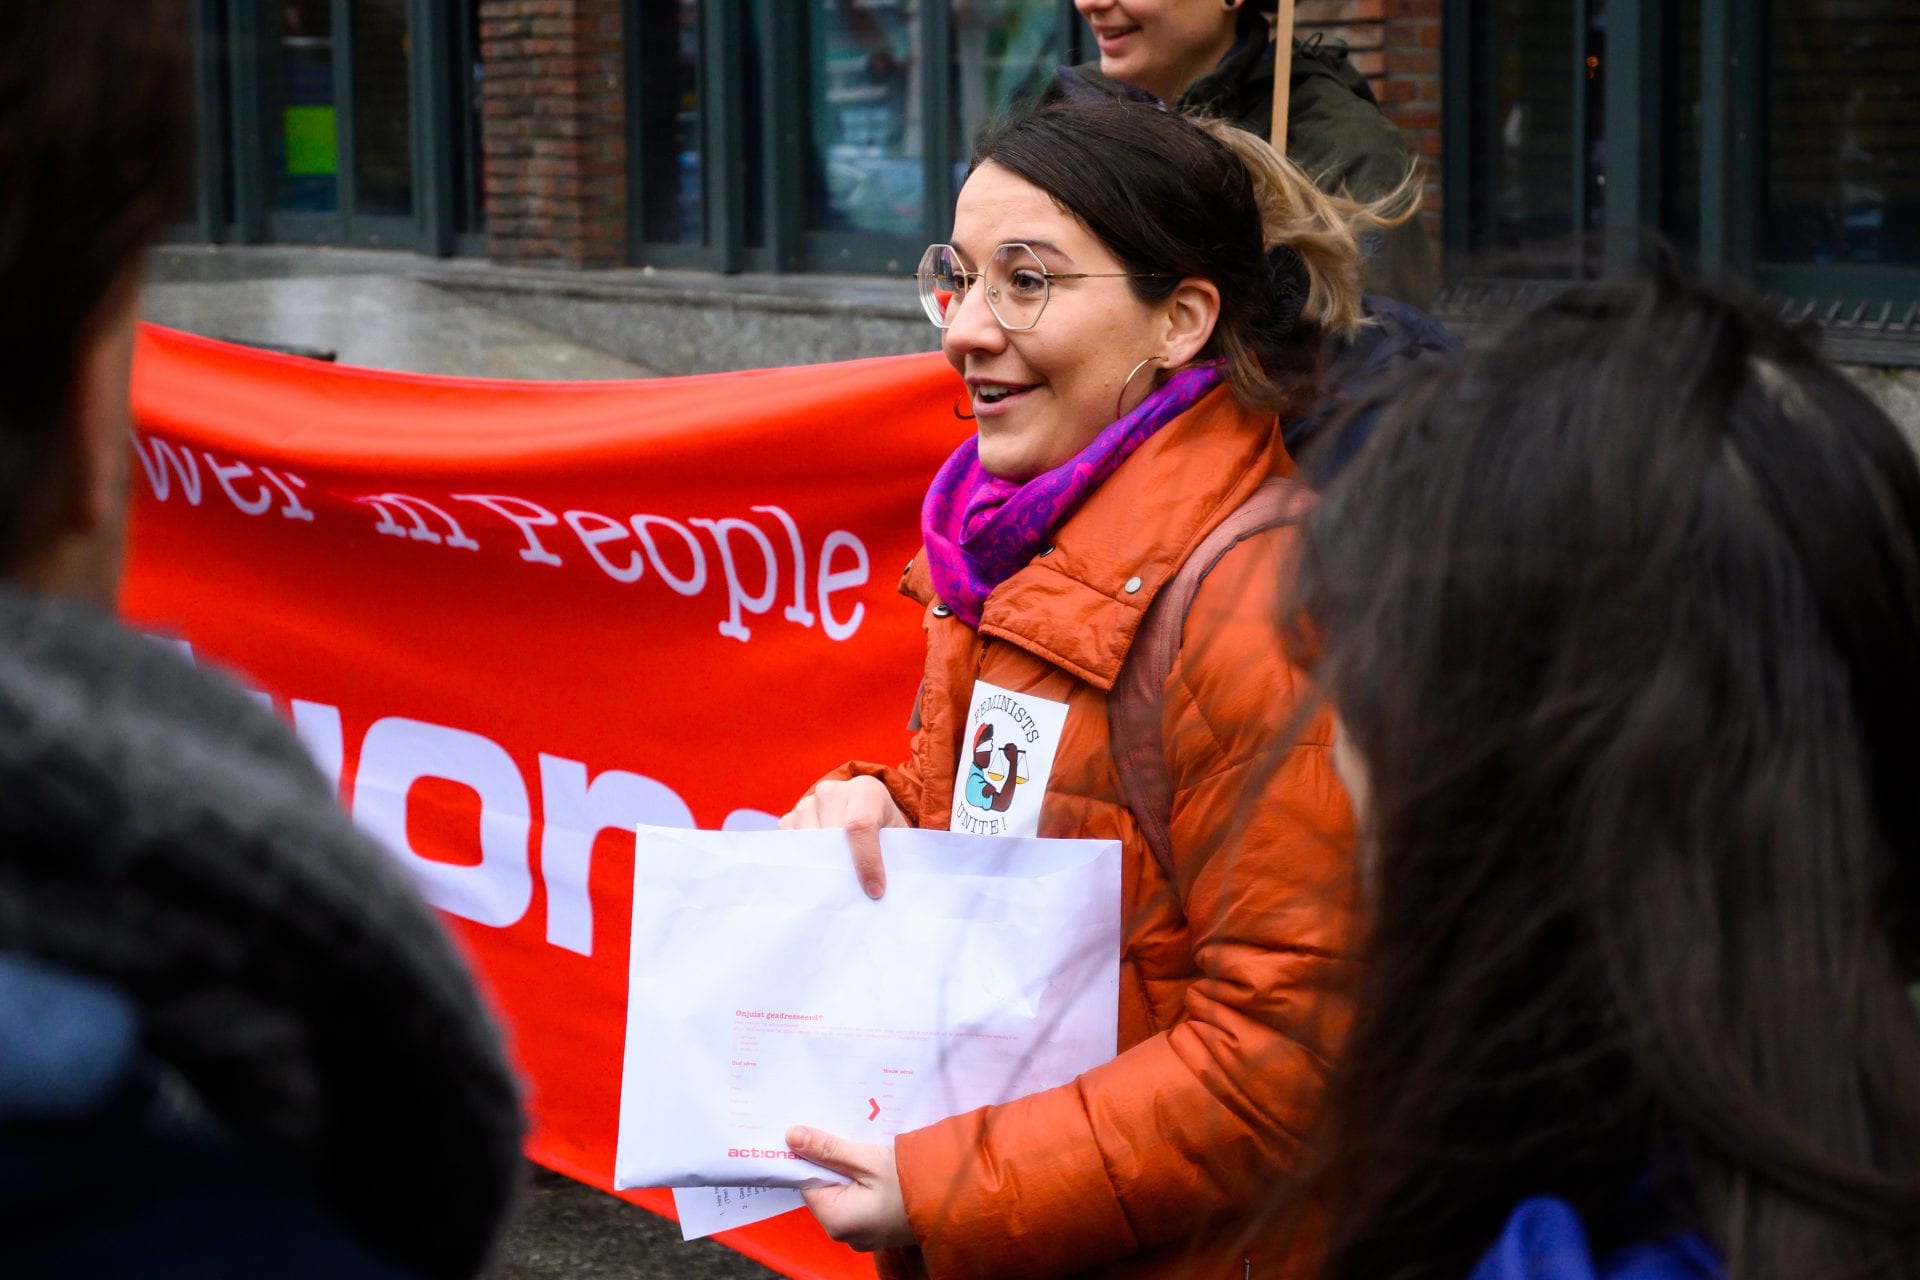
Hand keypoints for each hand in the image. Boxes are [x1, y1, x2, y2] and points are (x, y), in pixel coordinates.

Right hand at [778, 776, 906, 898]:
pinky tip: (821, 874)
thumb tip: (876, 893)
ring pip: (808, 841)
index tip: (874, 891)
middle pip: (830, 835)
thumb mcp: (897, 840)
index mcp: (867, 790)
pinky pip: (790, 846)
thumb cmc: (886, 834)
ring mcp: (807, 804)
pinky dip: (804, 864)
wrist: (866, 820)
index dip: (866, 861)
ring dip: (822, 866)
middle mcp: (833, 791)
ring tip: (839, 884)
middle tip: (853, 895)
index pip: (860, 824)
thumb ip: (891, 857)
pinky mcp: (790, 819)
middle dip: (842, 867)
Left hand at [786, 1125, 913, 1251]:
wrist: (955, 1201)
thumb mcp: (867, 1159)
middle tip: (849, 1136)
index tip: (822, 1133)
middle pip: (826, 1189)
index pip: (808, 1183)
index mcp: (836, 1221)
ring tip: (865, 1149)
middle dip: (834, 1163)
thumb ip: (828, 1149)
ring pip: (845, 1195)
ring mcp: (863, 1236)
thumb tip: (791, 1136)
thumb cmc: (910, 1181)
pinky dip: (866, 1185)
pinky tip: (878, 1167)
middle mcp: (845, 1235)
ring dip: (852, 1172)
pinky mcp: (878, 1230)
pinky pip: (861, 1203)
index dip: (812, 1157)